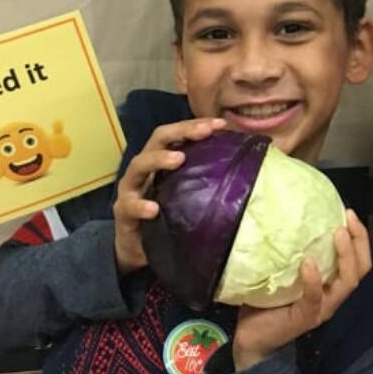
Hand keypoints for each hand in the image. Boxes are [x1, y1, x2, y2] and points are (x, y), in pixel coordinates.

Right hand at [112, 117, 226, 274]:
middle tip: (203, 132)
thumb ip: (207, 183)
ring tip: (178, 159)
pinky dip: (140, 206)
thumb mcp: (188, 196)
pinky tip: (153, 209)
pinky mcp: (123, 213)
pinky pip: (129, 206)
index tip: (221, 124)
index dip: (197, 125)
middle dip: (181, 131)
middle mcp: (145, 169)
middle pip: (158, 139)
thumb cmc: (168, 217)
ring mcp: (131, 189)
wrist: (137, 249)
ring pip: (138, 165)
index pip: (178, 134)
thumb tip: (249, 174)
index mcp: (162, 161)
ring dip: (158, 159)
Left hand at [232, 210, 371, 370]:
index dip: (359, 237)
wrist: (251, 340)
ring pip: (347, 283)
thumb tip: (283, 216)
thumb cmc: (266, 303)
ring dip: (345, 256)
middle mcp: (332, 296)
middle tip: (348, 218)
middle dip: (359, 241)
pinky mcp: (305, 319)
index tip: (348, 212)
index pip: (358, 260)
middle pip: (360, 269)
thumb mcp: (282, 273)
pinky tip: (308, 264)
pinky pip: (314, 298)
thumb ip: (289, 253)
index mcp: (330, 284)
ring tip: (337, 234)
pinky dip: (314, 280)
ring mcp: (322, 308)